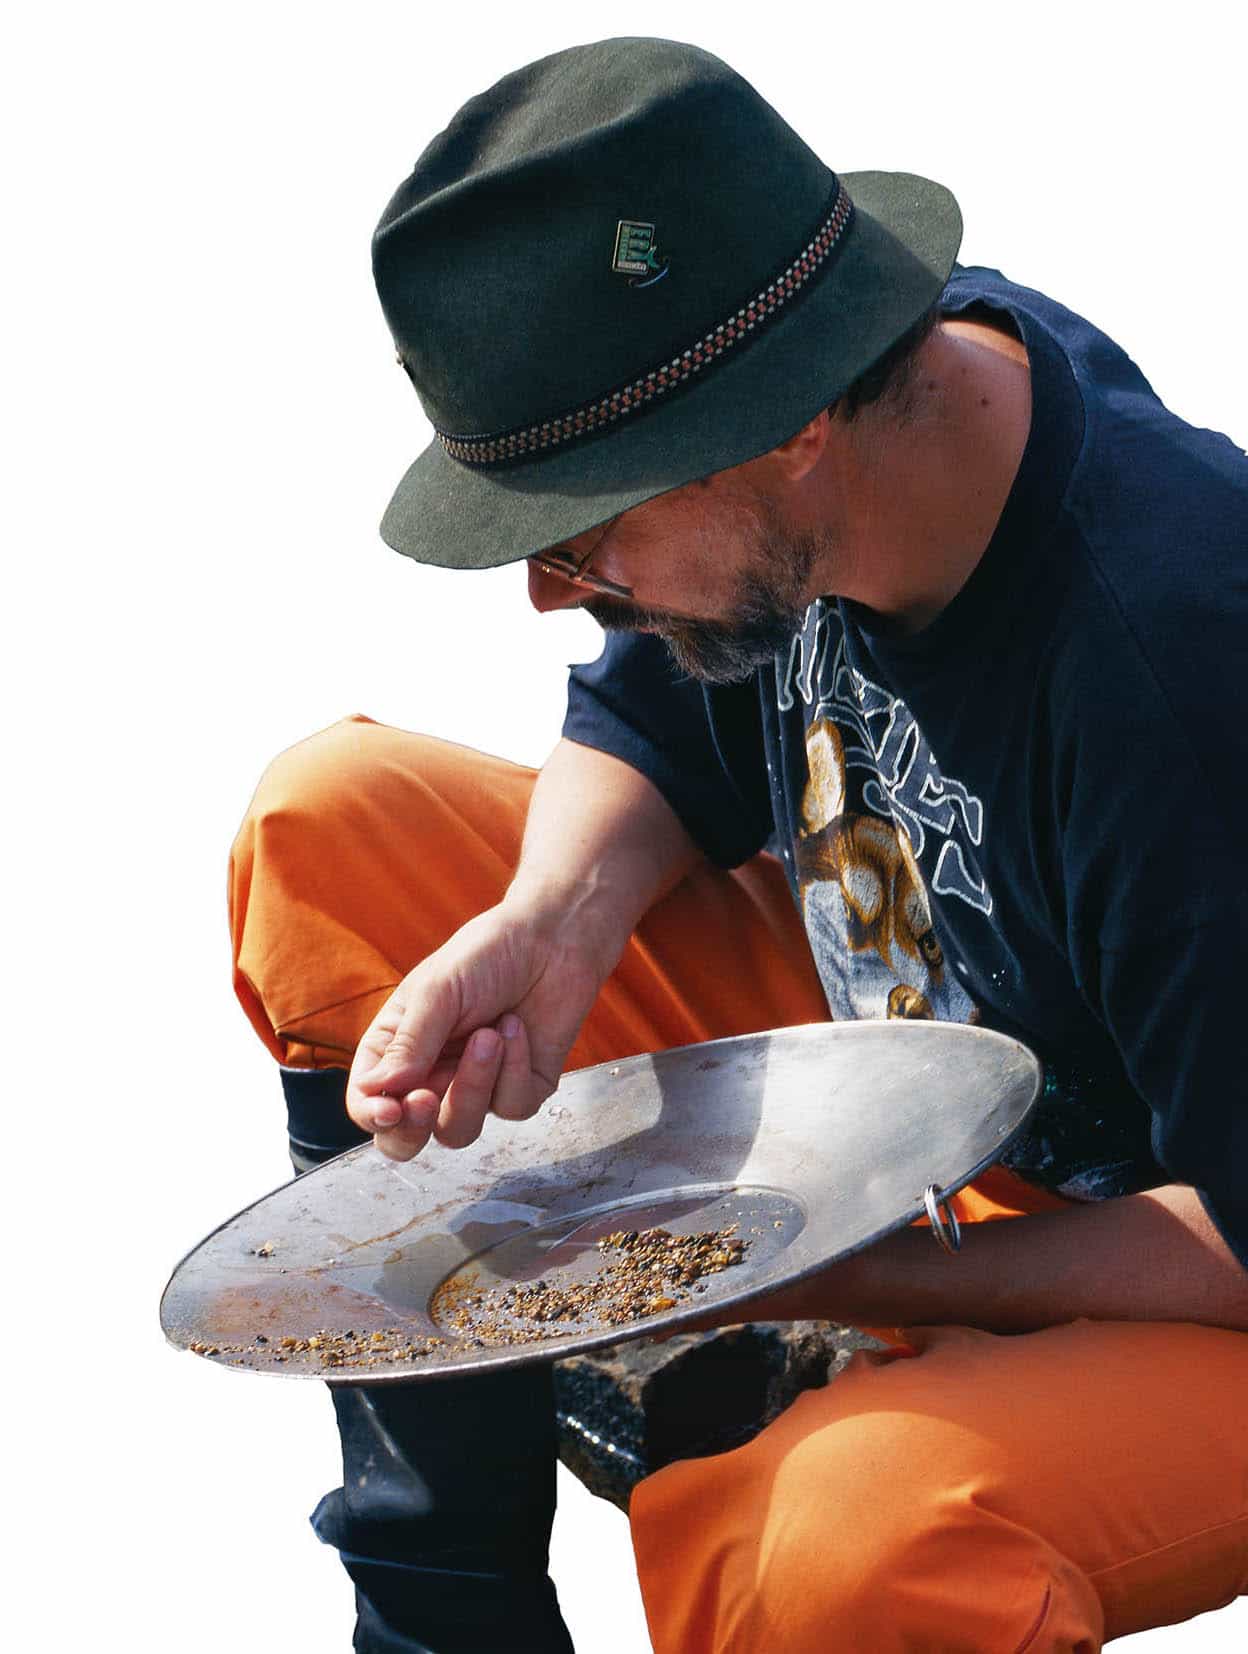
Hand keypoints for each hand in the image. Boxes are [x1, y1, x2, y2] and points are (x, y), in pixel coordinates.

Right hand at [346, 891, 615, 1160]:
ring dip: (473, 1084)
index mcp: (396, 1049)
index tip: (391, 1109)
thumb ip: (409, 1043)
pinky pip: (509, 1106)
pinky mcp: (519, 1090)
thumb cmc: (485, 956)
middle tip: (426, 1100)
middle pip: (405, 1138)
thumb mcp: (437, 992)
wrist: (551, 940)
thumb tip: (375, 1090)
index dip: (373, 1115)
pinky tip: (517, 1026)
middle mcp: (431, 1076)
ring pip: (459, 1129)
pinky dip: (514, 1067)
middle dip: (413, 1130)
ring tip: (490, 1034)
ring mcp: (475, 1088)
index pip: (368, 1101)